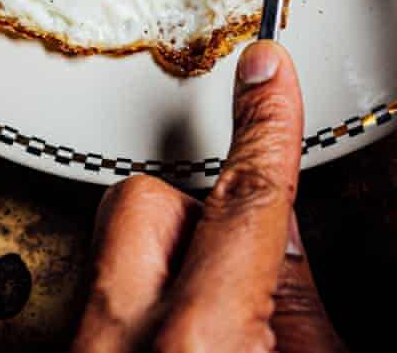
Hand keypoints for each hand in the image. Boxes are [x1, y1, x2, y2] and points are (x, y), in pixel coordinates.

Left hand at [70, 41, 345, 352]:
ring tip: (212, 322)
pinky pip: (99, 301)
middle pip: (144, 202)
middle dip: (193, 204)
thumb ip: (297, 304)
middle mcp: (117, 346)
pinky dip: (144, 307)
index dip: (267, 124)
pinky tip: (175, 340)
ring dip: (171, 265)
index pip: (245, 199)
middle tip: (235, 257)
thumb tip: (283, 230)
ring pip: (114, 253)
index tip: (267, 70)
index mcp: (197, 345)